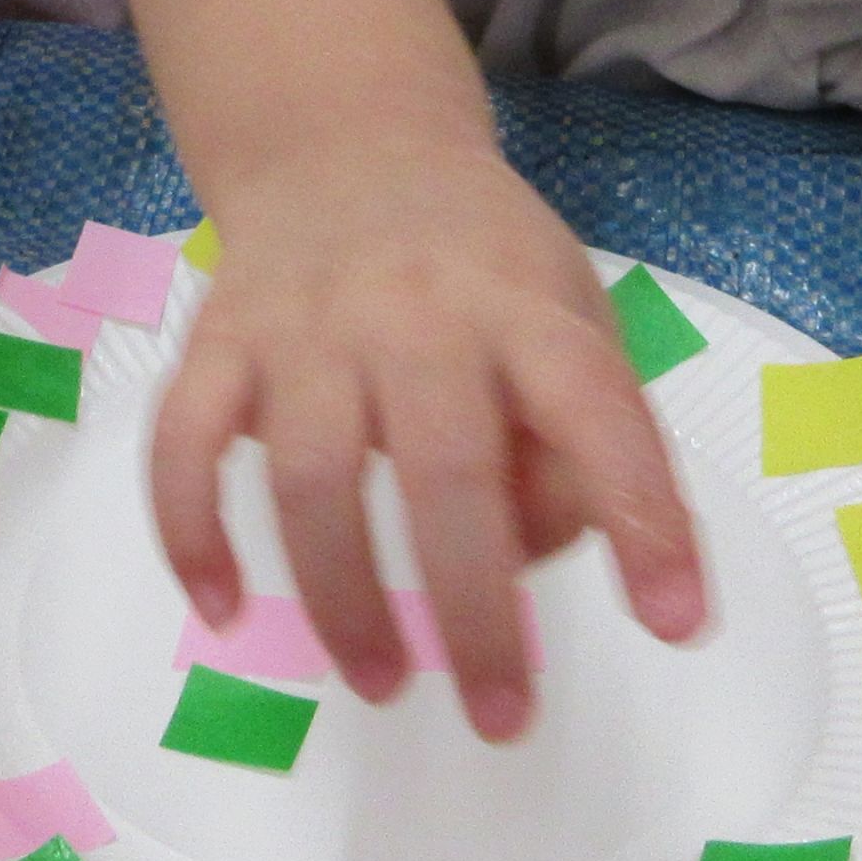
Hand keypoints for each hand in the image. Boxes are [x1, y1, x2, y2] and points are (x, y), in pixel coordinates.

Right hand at [148, 140, 707, 743]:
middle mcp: (415, 310)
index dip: (641, 514)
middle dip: (474, 611)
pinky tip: (224, 611)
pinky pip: (187, 445)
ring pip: (313, 476)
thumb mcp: (567, 313)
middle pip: (444, 470)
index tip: (674, 623)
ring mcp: (306, 324)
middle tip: (502, 716)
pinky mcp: (219, 340)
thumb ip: (579, 434)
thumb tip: (534, 559)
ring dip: (344, 599)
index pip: (595, 409)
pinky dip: (193, 533)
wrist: (345, 144)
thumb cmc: (480, 262)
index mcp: (523, 305)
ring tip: (384, 682)